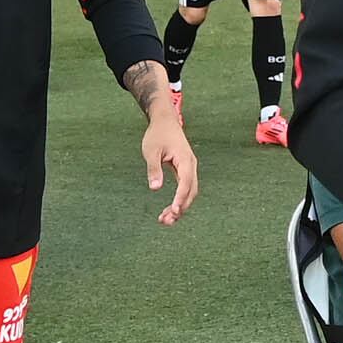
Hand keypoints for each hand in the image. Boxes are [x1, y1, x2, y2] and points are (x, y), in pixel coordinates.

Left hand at [135, 86, 197, 222]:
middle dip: (180, 208)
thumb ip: (154, 169)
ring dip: (180, 207)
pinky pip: (185, 189)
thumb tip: (155, 188)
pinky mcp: (185, 171)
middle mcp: (191, 166)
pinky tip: (169, 210)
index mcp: (185, 160)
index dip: (180, 198)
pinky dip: (179, 200)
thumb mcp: (151, 151)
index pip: (185, 183)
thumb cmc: (157, 134)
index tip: (174, 211)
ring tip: (165, 220)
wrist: (165, 121)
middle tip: (166, 221)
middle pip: (190, 192)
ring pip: (189, 193)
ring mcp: (189, 169)